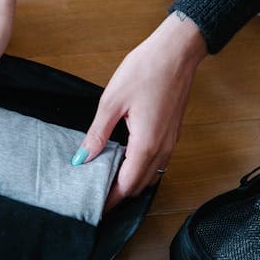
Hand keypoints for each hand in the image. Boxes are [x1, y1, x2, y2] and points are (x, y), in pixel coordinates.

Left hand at [74, 12, 207, 208]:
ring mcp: (170, 141)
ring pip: (150, 174)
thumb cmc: (145, 71)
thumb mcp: (112, 102)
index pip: (126, 186)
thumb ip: (97, 134)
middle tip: (96, 197)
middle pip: (140, 185)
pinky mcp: (172, 133)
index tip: (94, 208)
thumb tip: (82, 159)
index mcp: (146, 145)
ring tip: (106, 182)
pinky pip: (156, 161)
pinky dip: (140, 169)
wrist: (177, 51)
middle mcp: (162, 148)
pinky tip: (123, 160)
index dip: (110, 200)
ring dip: (130, 183)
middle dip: (119, 196)